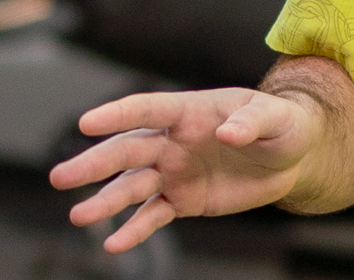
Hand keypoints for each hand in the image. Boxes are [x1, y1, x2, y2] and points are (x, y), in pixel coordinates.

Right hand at [48, 88, 319, 253]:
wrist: (292, 156)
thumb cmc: (281, 125)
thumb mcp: (276, 118)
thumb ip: (252, 121)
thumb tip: (229, 132)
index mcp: (191, 111)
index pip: (149, 109)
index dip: (119, 114)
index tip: (86, 122)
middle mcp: (173, 141)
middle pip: (128, 150)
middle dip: (95, 163)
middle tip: (61, 177)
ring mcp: (174, 172)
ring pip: (132, 186)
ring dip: (105, 201)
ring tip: (79, 216)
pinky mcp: (182, 200)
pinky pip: (153, 216)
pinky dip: (134, 230)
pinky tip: (114, 244)